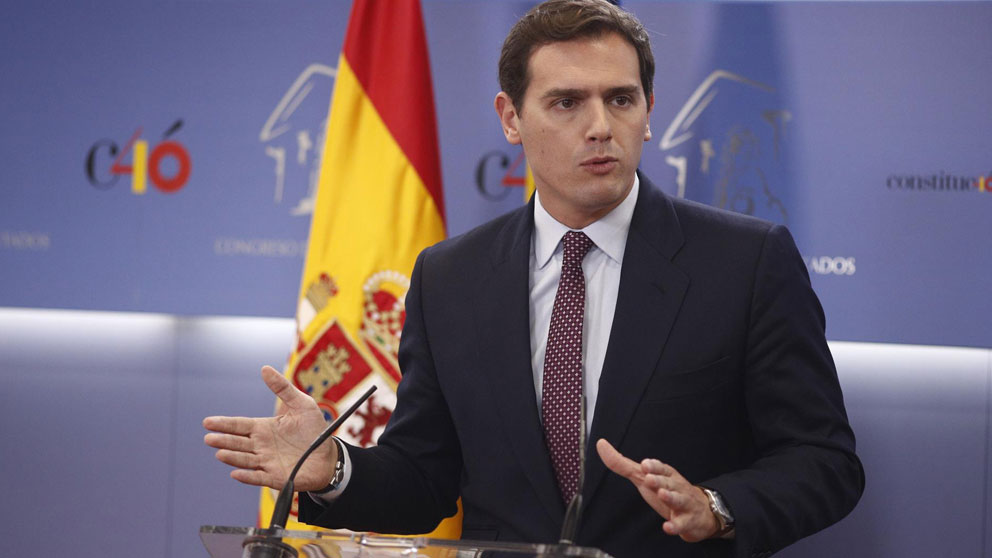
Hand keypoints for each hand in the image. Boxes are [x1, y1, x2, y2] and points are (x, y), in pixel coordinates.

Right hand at [203, 365, 336, 491]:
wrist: (329, 456)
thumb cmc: (315, 430)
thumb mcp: (302, 404)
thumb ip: (283, 388)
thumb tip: (265, 368)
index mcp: (264, 428)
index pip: (240, 425)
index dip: (224, 424)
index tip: (208, 422)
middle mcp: (262, 445)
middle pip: (238, 442)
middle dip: (223, 440)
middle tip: (209, 438)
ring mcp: (267, 462)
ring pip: (245, 459)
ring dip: (232, 457)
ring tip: (220, 453)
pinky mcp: (275, 477)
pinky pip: (258, 477)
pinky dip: (247, 476)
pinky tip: (236, 473)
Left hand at [596, 439, 718, 541]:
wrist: (699, 511)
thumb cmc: (667, 489)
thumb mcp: (644, 476)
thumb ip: (621, 463)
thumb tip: (601, 445)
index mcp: (666, 474)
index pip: (660, 468)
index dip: (653, 466)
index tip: (644, 464)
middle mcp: (675, 486)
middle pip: (667, 482)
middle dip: (659, 480)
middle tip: (649, 479)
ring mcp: (682, 503)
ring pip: (677, 499)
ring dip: (670, 497)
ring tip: (662, 494)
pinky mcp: (686, 521)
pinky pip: (681, 523)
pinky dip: (675, 525)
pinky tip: (667, 527)